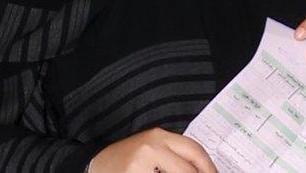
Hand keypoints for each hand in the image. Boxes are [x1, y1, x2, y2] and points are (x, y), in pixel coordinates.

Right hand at [88, 127, 216, 172]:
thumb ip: (173, 156)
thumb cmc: (126, 160)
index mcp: (159, 136)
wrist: (95, 164)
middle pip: (189, 168)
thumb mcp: (151, 150)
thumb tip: (202, 169)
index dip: (209, 167)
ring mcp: (142, 164)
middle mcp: (152, 146)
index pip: (195, 150)